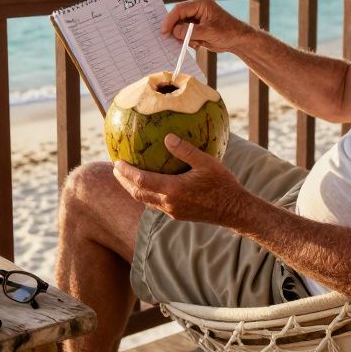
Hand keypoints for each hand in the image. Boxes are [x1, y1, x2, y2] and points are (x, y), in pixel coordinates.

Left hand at [112, 135, 249, 225]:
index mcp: (173, 190)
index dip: (126, 172)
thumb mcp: (207, 162)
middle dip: (124, 182)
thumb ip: (186, 150)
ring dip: (134, 189)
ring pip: (146, 201)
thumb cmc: (223, 184)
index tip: (116, 162)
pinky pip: (156, 204)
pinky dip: (147, 194)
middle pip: (138, 193)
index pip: (141, 181)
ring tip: (127, 177)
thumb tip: (167, 137)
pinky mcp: (178, 214)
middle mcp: (169, 203)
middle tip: (115, 169)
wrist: (234, 210)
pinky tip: (151, 185)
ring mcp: (173, 211)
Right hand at [162, 0, 251, 52]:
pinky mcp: (197, 28)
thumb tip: (174, 31)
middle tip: (172, 40)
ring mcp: (196, 19)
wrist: (239, 40)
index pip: (180, 9)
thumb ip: (190, 31)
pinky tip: (198, 44)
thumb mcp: (209, 32)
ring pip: (181, 27)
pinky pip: (185, 33)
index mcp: (201, 4)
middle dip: (176, 29)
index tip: (164, 31)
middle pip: (178, 17)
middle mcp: (197, 9)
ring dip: (183, 37)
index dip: (170, 20)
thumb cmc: (228, 32)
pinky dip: (188, 40)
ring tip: (195, 43)